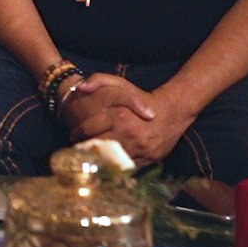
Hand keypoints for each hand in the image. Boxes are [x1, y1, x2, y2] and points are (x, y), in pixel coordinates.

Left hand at [67, 75, 193, 166]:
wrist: (173, 112)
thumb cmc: (142, 97)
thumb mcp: (120, 83)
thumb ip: (98, 80)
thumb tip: (81, 88)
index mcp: (120, 117)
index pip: (90, 129)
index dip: (78, 133)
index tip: (73, 135)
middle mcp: (130, 134)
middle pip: (99, 146)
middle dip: (87, 147)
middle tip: (79, 148)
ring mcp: (140, 149)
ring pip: (112, 159)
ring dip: (100, 158)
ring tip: (91, 156)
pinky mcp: (148, 159)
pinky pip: (127, 166)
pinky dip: (117, 165)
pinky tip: (110, 161)